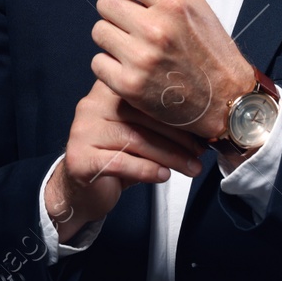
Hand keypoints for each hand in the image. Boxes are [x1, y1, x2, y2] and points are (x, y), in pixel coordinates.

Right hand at [45, 79, 207, 242]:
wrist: (82, 190)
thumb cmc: (114, 158)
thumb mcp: (137, 134)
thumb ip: (157, 124)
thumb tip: (200, 128)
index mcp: (107, 90)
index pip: (146, 95)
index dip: (177, 113)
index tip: (201, 129)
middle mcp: (91, 105)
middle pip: (143, 117)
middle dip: (178, 137)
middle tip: (199, 153)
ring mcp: (83, 131)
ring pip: (135, 139)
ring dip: (170, 156)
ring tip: (190, 168)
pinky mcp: (81, 158)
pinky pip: (121, 161)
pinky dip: (147, 169)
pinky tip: (163, 175)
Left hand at [89, 0, 255, 141]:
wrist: (226, 99)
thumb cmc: (209, 49)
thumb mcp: (193, 3)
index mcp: (173, 2)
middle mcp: (157, 28)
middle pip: (104, 2)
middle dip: (117, 12)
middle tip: (136, 26)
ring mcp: (142, 58)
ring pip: (98, 31)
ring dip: (113, 39)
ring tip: (136, 47)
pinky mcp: (130, 86)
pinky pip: (98, 63)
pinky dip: (111, 66)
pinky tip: (133, 68)